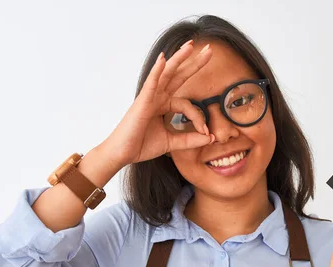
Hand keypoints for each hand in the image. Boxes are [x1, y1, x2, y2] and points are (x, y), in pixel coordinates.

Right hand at [103, 41, 214, 166]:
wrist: (122, 154)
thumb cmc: (140, 145)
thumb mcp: (171, 143)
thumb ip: (190, 139)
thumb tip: (211, 138)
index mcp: (163, 105)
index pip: (188, 104)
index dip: (199, 118)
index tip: (207, 133)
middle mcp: (157, 97)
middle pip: (178, 76)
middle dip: (194, 63)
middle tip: (209, 49)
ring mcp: (149, 97)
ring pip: (166, 74)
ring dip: (178, 58)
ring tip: (190, 45)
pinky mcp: (142, 102)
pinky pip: (151, 83)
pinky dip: (157, 71)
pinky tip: (163, 60)